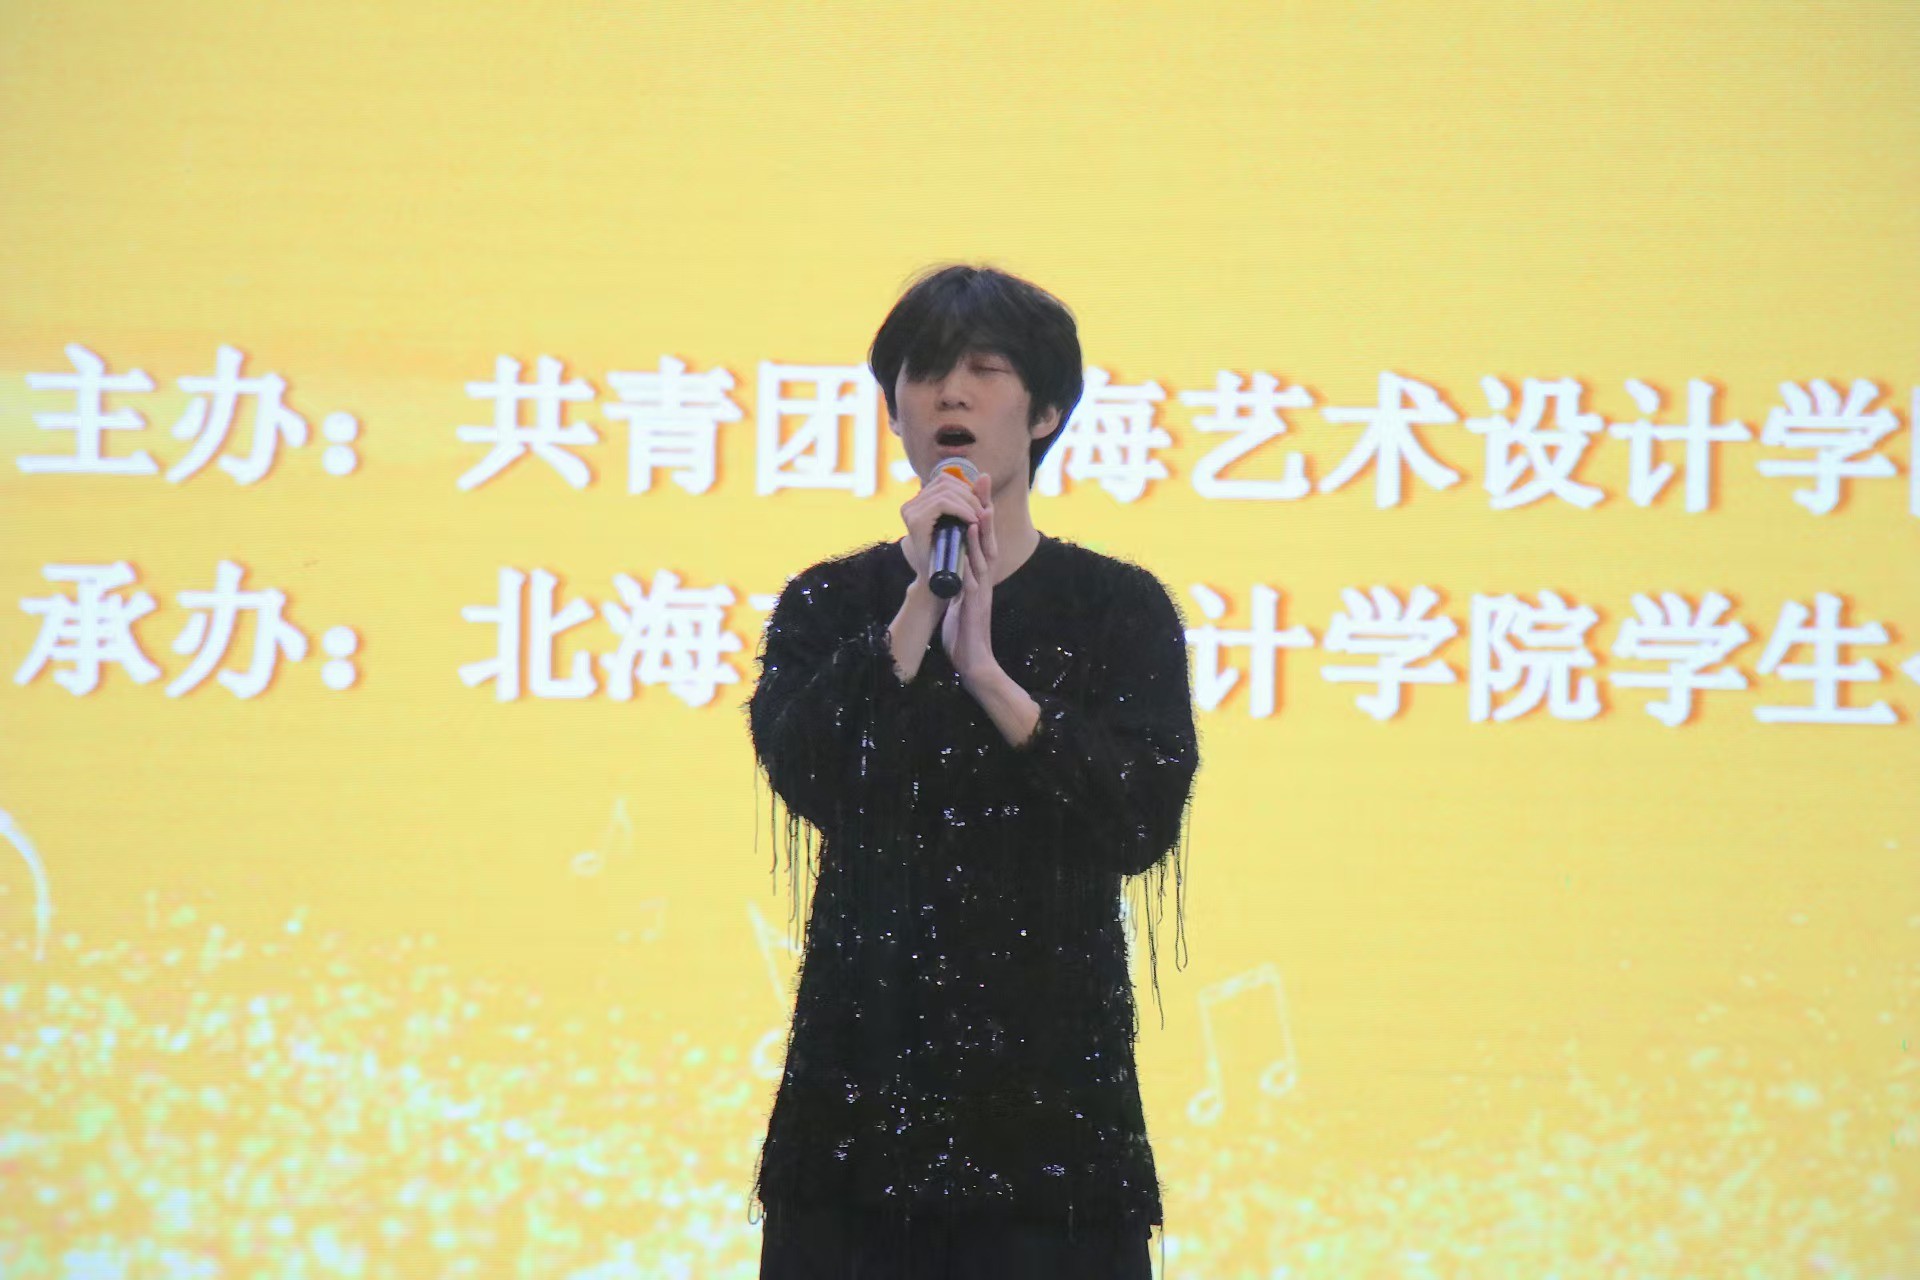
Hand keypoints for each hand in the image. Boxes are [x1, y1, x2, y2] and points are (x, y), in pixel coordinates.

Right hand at [898, 466, 985, 584]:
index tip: (979, 505)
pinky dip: (962, 510)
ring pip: (945, 491)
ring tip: (979, 518)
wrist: (941, 582)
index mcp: (917, 503)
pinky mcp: (915, 521)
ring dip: (968, 503)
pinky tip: (972, 521)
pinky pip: (943, 503)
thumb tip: (985, 474)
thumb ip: (973, 499)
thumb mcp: (965, 521)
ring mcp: (910, 512)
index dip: (965, 488)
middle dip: (969, 495)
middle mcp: (910, 505)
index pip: (944, 480)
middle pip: (945, 482)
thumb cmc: (954, 553)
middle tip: (983, 513)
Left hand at [940, 473, 999, 682]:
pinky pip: (974, 576)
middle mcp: (983, 578)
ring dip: (984, 530)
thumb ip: (957, 579)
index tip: (977, 485)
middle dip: (985, 507)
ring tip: (982, 505)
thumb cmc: (963, 632)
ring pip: (985, 555)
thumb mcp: (958, 599)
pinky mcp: (975, 604)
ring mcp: (982, 590)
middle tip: (984, 480)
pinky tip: (970, 543)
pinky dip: (973, 557)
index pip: (981, 536)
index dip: (980, 510)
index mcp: (978, 574)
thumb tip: (949, 564)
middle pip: (988, 537)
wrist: (971, 661)